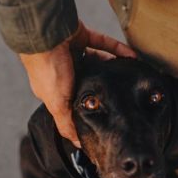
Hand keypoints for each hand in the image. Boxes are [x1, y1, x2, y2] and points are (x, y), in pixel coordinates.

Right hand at [19, 22, 135, 146]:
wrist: (45, 34)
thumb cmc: (47, 69)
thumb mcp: (57, 104)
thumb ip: (67, 123)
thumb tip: (77, 143)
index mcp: (54, 88)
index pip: (72, 102)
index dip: (87, 108)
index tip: (105, 114)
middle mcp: (62, 70)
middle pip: (87, 81)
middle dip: (103, 86)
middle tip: (124, 94)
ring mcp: (71, 52)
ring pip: (97, 61)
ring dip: (112, 67)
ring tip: (129, 75)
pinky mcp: (81, 36)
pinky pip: (104, 43)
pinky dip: (118, 49)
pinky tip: (132, 56)